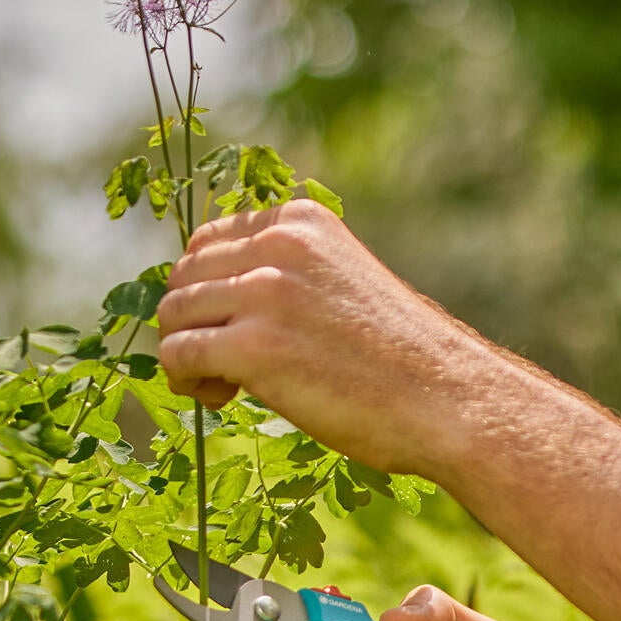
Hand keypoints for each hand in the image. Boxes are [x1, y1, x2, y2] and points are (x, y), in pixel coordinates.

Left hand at [154, 200, 465, 474]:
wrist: (447, 398)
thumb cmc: (401, 355)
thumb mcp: (344, 281)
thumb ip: (289, 272)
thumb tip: (209, 295)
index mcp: (302, 222)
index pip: (209, 240)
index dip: (208, 288)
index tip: (234, 325)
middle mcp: (280, 246)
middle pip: (183, 276)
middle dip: (192, 321)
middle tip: (225, 363)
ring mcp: (265, 294)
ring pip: (174, 315)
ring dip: (187, 353)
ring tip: (226, 384)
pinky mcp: (254, 347)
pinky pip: (178, 355)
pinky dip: (187, 380)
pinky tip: (222, 396)